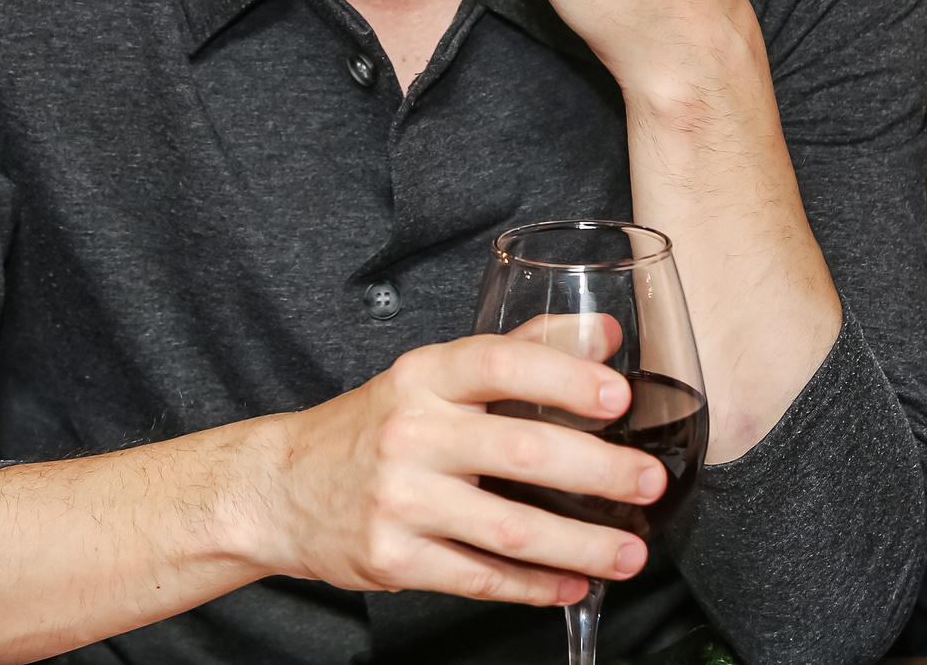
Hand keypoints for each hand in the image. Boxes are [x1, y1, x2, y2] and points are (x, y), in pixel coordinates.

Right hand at [254, 333, 660, 604]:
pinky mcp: (393, 559)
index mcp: (425, 376)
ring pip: (508, 528)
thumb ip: (520, 350)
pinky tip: (571, 585)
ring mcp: (400, 500)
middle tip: (647, 482)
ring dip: (580, 546)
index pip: (501, 362)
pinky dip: (534, 587)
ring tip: (629, 552)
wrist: (279, 487)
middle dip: (598, 471)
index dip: (565, 376)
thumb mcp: (433, 374)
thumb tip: (604, 338)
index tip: (618, 396)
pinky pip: (479, 577)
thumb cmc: (374, 426)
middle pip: (520, 450)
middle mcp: (411, 433)